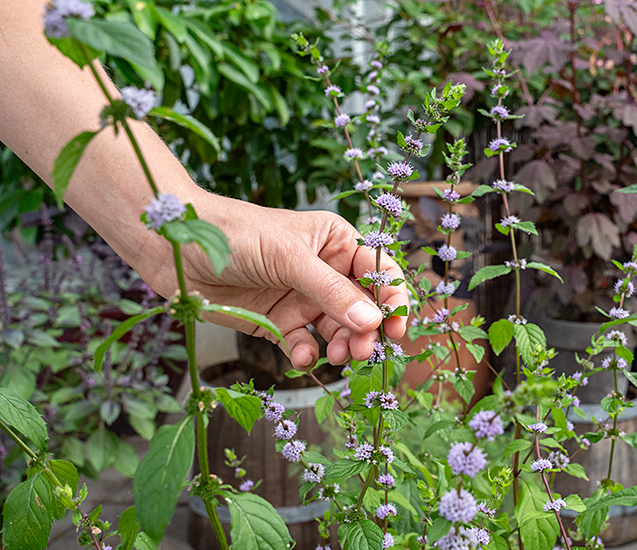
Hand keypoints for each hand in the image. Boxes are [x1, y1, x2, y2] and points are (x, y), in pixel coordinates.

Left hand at [149, 192, 407, 368]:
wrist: (174, 247)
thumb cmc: (235, 234)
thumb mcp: (288, 258)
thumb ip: (331, 292)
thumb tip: (373, 322)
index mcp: (335, 242)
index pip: (377, 272)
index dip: (392, 299)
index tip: (397, 327)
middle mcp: (323, 271)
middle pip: (361, 307)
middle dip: (366, 330)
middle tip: (363, 351)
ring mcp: (300, 298)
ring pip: (336, 330)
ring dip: (341, 345)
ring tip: (337, 356)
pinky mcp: (277, 322)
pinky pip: (303, 343)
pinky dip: (307, 353)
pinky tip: (301, 355)